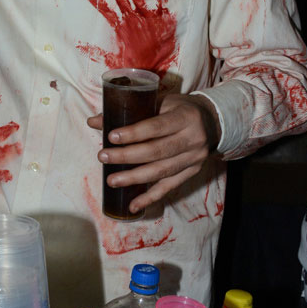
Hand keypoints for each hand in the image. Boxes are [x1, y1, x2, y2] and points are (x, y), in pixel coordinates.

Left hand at [88, 92, 219, 213]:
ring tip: (112, 180)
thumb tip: (93, 121)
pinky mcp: (192, 172)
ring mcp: (193, 159)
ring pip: (161, 172)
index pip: (157, 127)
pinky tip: (132, 205)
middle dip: (127, 156)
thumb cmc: (178, 109)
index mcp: (184, 117)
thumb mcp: (160, 102)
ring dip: (134, 178)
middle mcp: (192, 139)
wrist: (212, 121)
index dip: (134, 133)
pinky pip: (169, 187)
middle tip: (103, 157)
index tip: (111, 137)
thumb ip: (129, 110)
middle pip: (157, 151)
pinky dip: (150, 198)